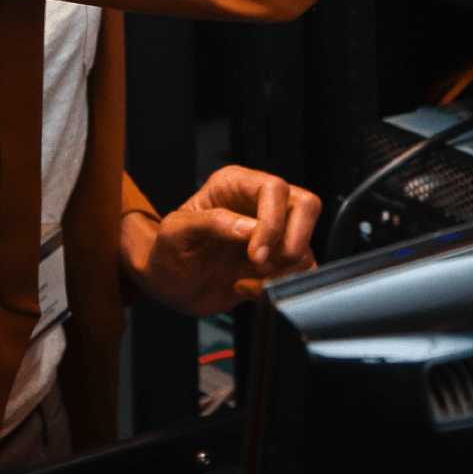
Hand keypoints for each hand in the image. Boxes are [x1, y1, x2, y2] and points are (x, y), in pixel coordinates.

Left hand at [120, 165, 320, 316]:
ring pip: (305, 244)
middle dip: (292, 242)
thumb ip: (210, 223)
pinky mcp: (277, 262)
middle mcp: (258, 205)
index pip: (274, 189)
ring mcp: (271, 234)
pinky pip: (300, 272)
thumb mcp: (175, 233)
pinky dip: (278, 286)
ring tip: (244, 280)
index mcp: (235, 185)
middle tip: (262, 266)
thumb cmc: (166, 252)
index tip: (255, 253)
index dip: (272, 222)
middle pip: (306, 206)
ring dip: (280, 271)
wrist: (168, 285)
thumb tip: (249, 229)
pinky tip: (248, 289)